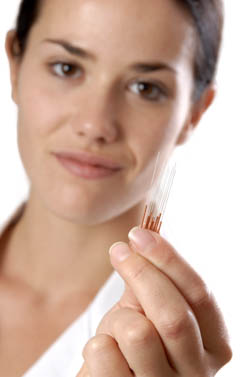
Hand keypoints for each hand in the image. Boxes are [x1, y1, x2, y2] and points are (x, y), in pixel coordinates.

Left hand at [77, 227, 231, 376]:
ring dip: (118, 319)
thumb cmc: (131, 345)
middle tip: (119, 250)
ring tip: (116, 326)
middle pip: (173, 315)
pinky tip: (105, 351)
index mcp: (212, 344)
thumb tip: (142, 239)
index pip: (200, 295)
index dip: (169, 259)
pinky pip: (105, 355)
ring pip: (138, 334)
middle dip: (141, 273)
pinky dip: (98, 344)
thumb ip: (151, 282)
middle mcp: (197, 373)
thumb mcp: (148, 311)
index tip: (140, 235)